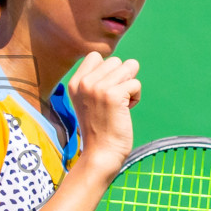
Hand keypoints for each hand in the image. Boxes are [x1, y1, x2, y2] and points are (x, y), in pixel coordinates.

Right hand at [68, 52, 140, 178]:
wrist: (100, 154)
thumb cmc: (100, 129)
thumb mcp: (88, 101)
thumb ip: (97, 80)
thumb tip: (128, 64)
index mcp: (74, 82)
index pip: (96, 56)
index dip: (108, 71)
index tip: (105, 92)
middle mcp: (83, 82)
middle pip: (116, 61)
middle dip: (121, 79)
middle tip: (113, 102)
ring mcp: (97, 87)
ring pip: (128, 67)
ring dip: (130, 86)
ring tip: (120, 105)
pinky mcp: (113, 95)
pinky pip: (136, 84)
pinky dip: (136, 97)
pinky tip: (125, 111)